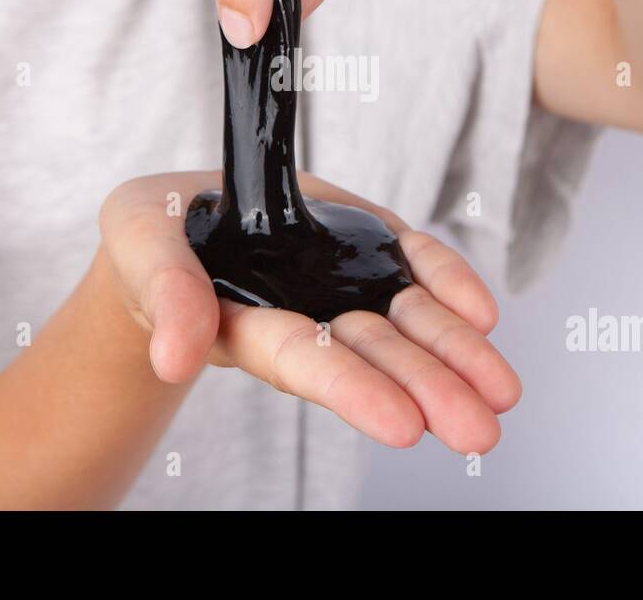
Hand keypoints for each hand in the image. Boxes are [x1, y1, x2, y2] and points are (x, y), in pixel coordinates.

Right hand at [99, 171, 520, 453]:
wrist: (182, 210)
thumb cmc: (155, 233)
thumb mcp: (141, 244)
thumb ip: (164, 294)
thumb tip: (174, 360)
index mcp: (246, 325)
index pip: (304, 361)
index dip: (352, 390)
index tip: (404, 425)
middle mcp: (304, 315)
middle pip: (371, 357)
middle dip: (426, 390)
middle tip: (478, 432)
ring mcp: (339, 283)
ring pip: (404, 325)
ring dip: (454, 356)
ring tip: (500, 393)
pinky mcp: (363, 246)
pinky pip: (413, 268)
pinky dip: (448, 287)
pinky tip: (483, 316)